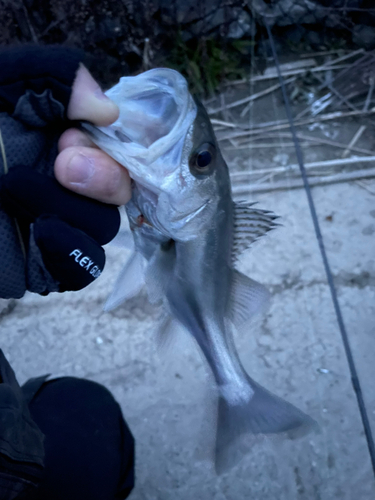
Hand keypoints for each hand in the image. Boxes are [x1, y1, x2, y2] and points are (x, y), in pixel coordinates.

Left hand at [0, 45, 129, 297]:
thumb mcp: (1, 86)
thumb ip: (53, 77)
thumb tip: (107, 110)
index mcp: (61, 142)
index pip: (117, 150)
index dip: (109, 148)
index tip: (69, 136)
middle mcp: (65, 185)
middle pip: (118, 193)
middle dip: (102, 178)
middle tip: (63, 163)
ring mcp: (56, 225)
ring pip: (101, 230)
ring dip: (75, 210)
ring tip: (16, 189)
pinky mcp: (42, 265)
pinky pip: (81, 269)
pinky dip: (72, 253)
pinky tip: (43, 232)